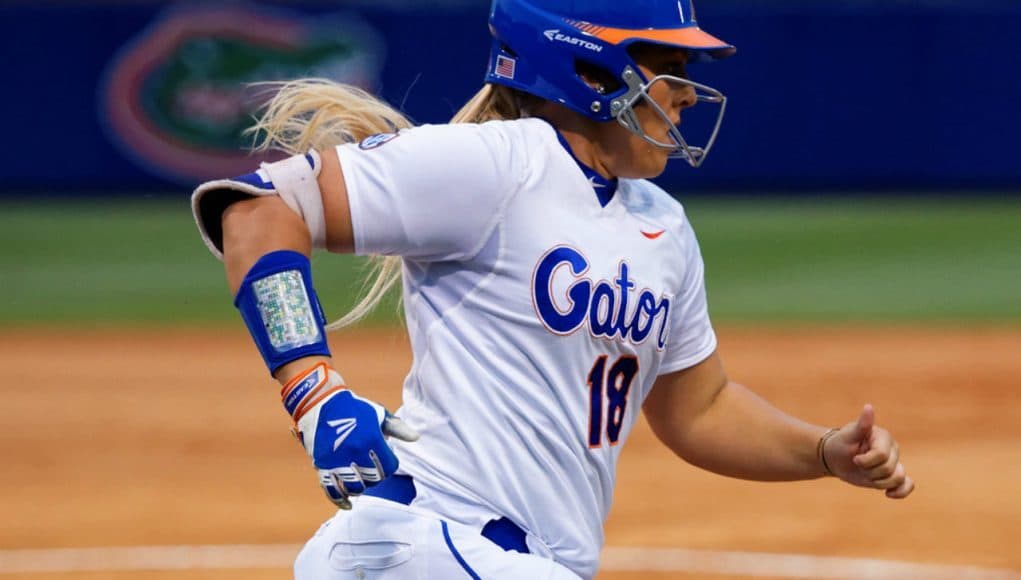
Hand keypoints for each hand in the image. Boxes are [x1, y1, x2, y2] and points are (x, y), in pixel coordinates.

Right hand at [282, 363, 418, 508]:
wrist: (320, 402)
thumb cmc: (354, 409)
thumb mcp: (378, 414)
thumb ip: (398, 428)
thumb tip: (415, 438)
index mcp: (372, 439)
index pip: (389, 467)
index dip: (389, 466)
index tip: (385, 461)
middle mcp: (356, 452)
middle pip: (373, 479)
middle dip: (375, 477)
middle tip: (372, 469)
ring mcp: (338, 461)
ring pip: (355, 488)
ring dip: (360, 487)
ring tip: (360, 480)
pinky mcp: (322, 466)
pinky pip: (332, 491)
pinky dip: (341, 501)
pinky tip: (348, 504)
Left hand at [822, 404, 914, 498]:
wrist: (836, 459)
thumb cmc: (840, 444)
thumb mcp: (848, 436)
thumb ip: (862, 425)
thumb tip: (868, 407)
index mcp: (884, 437)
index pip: (882, 455)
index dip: (866, 461)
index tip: (855, 458)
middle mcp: (892, 449)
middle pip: (889, 469)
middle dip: (869, 471)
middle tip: (858, 464)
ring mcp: (894, 462)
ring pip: (897, 478)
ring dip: (878, 482)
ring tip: (866, 474)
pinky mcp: (893, 475)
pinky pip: (907, 485)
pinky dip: (901, 491)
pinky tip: (888, 494)